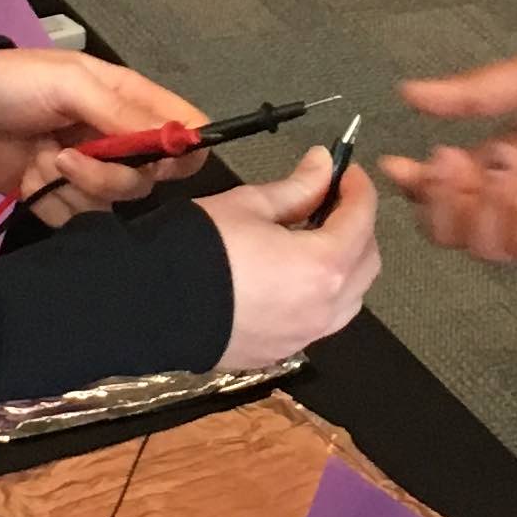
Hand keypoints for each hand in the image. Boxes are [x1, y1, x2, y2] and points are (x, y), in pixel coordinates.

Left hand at [0, 48, 210, 225]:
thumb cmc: (17, 84)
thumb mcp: (71, 83)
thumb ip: (122, 112)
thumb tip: (179, 137)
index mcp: (130, 103)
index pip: (185, 131)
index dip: (183, 152)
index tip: (158, 162)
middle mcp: (118, 140)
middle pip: (148, 179)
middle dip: (108, 176)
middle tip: (67, 157)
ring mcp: (90, 172)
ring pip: (111, 203)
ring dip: (71, 186)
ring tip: (40, 158)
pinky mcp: (61, 198)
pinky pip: (76, 219)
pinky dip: (51, 202)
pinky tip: (30, 178)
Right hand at [199, 147, 378, 372]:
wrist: (150, 304)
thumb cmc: (199, 248)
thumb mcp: (248, 204)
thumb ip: (296, 187)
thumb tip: (322, 164)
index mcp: (323, 265)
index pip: (363, 220)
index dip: (359, 189)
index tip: (347, 172)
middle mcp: (324, 308)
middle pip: (367, 263)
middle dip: (357, 228)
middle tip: (331, 202)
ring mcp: (304, 336)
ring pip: (349, 299)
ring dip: (343, 266)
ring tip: (309, 240)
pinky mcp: (280, 352)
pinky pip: (319, 322)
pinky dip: (320, 296)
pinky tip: (289, 276)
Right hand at [379, 49, 516, 268]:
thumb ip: (469, 94)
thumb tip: (409, 93)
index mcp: (500, 158)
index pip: (444, 185)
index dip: (416, 181)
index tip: (395, 165)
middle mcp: (516, 196)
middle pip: (454, 224)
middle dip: (438, 202)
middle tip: (446, 166)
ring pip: (484, 244)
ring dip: (475, 212)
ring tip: (493, 172)